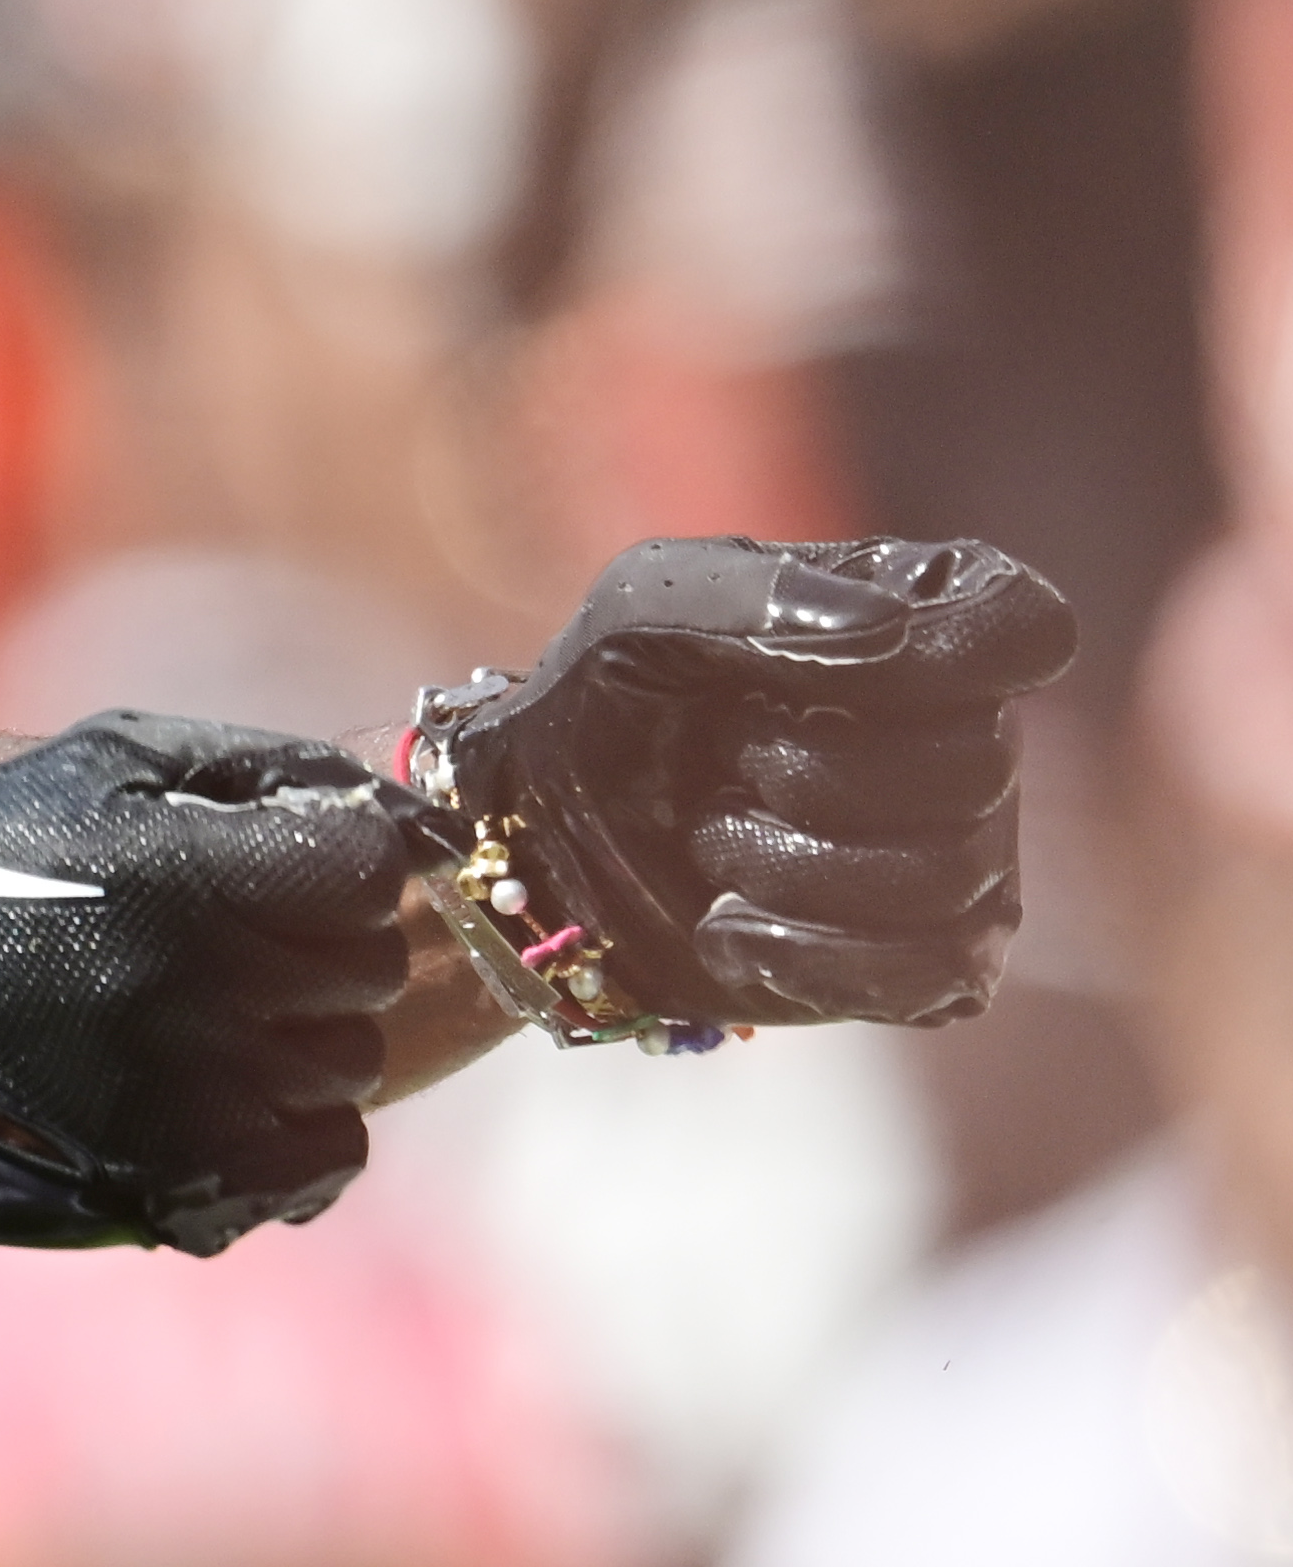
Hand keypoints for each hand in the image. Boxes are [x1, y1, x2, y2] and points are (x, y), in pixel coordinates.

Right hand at [0, 714, 414, 1254]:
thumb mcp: (86, 769)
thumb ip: (247, 764)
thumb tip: (398, 801)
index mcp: (184, 876)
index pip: (370, 865)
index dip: (332, 861)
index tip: (277, 872)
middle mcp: (201, 990)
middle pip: (369, 969)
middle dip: (316, 950)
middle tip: (229, 949)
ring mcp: (196, 1101)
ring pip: (351, 1066)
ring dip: (296, 1041)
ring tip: (197, 1026)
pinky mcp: (183, 1186)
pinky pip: (325, 1159)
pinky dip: (292, 1133)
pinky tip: (218, 1101)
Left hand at [425, 538, 1072, 1027]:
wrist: (547, 834)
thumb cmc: (614, 694)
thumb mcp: (651, 604)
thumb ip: (767, 593)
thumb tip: (892, 634)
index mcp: (933, 622)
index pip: (1019, 626)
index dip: (937, 655)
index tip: (811, 674)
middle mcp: (977, 737)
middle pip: (976, 768)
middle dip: (812, 774)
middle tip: (725, 763)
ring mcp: (970, 855)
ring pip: (944, 877)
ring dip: (785, 865)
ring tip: (711, 842)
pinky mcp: (933, 963)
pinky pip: (930, 973)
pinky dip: (801, 953)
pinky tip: (725, 926)